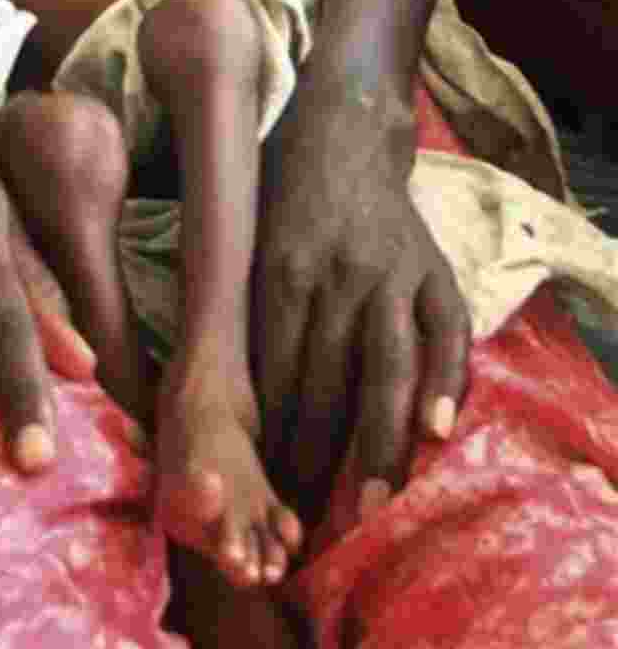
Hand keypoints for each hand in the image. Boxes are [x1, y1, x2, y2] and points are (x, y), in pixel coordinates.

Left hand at [252, 70, 468, 524]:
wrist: (339, 128)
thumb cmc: (275, 197)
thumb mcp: (239, 244)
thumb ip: (234, 313)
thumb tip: (202, 400)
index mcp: (279, 273)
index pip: (272, 377)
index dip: (266, 442)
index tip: (259, 494)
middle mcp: (335, 276)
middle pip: (323, 386)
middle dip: (312, 460)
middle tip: (304, 520)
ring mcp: (390, 272)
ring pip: (384, 370)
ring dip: (378, 444)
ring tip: (370, 504)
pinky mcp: (433, 268)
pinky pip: (446, 333)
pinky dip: (446, 383)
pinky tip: (438, 431)